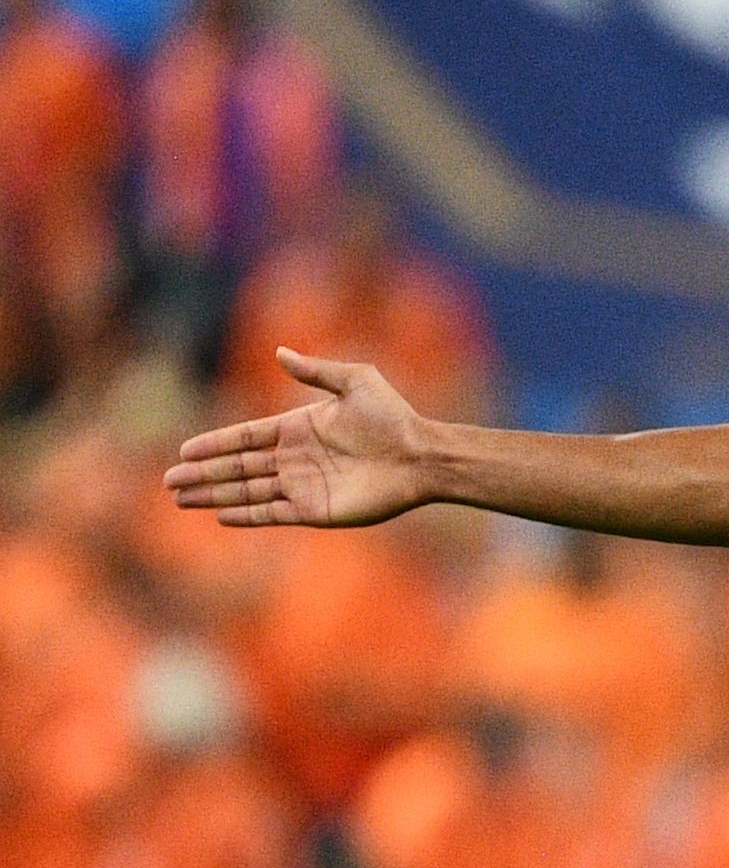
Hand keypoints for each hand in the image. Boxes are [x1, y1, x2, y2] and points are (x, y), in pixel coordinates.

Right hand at [164, 348, 431, 527]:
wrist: (421, 456)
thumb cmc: (394, 416)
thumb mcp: (356, 381)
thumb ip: (316, 371)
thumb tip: (279, 352)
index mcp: (299, 427)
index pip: (246, 437)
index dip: (215, 444)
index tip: (185, 449)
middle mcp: (295, 458)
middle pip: (238, 467)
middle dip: (203, 473)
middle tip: (169, 480)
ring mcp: (303, 485)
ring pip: (247, 491)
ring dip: (214, 494)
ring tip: (181, 498)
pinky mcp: (314, 510)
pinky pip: (271, 513)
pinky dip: (246, 515)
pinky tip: (220, 515)